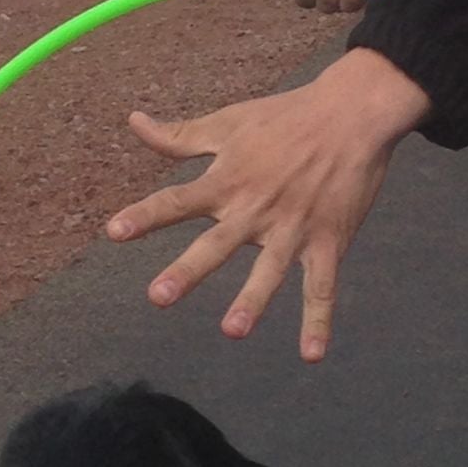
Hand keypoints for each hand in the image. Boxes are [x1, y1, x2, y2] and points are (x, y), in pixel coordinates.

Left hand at [107, 49, 431, 361]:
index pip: (177, 201)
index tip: (114, 231)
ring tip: (232, 330)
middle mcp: (256, 207)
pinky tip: (312, 354)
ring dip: (253, 300)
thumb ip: (180, 136)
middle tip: (159, 296)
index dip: (145, 216)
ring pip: (270, 270)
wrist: (353, 112)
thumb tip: (134, 121)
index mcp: (228, 180)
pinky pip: (322, 287)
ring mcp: (293, 228)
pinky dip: (318, 320)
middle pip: (216, 244)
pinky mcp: (328, 241)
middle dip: (187, 270)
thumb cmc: (286, 116)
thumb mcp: (228, 123)